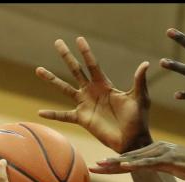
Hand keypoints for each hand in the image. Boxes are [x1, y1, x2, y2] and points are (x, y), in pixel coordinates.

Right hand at [37, 37, 151, 152]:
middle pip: (76, 70)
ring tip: (38, 69)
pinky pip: (64, 116)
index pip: (93, 65)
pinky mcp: (82, 119)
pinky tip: (40, 112)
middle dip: (67, 56)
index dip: (86, 52)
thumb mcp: (140, 98)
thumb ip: (139, 81)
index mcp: (105, 85)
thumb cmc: (138, 119)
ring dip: (52, 79)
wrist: (133, 140)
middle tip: (58, 42)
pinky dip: (53, 115)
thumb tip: (146, 63)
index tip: (79, 39)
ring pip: (65, 89)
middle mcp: (92, 92)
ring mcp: (85, 105)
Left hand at [92, 141, 184, 181]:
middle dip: (109, 163)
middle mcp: (156, 149)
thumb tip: (155, 174)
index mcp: (156, 150)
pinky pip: (147, 163)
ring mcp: (161, 153)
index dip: (114, 164)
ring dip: (116, 163)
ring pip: (134, 159)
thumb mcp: (175, 167)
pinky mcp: (168, 159)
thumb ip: (162, 167)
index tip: (99, 168)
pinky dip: (134, 165)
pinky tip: (122, 167)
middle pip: (128, 157)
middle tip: (92, 167)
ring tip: (101, 167)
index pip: (131, 158)